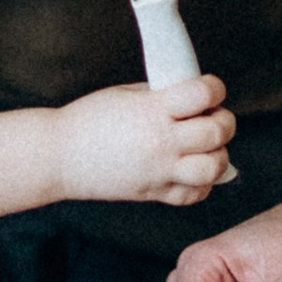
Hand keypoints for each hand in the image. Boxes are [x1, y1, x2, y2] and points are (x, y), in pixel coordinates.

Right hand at [55, 76, 233, 208]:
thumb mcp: (127, 94)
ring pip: (213, 168)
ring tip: (206, 147)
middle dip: (223, 121)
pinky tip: (191, 169)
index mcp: (151, 111)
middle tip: (212, 117)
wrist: (58, 157)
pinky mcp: (154, 193)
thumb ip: (163, 95)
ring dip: (218, 155)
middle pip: (217, 132)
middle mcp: (160, 143)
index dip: (214, 88)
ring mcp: (159, 171)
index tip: (211, 89)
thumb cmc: (87, 120)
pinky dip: (201, 182)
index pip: (204, 95)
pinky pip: (194, 194)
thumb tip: (194, 97)